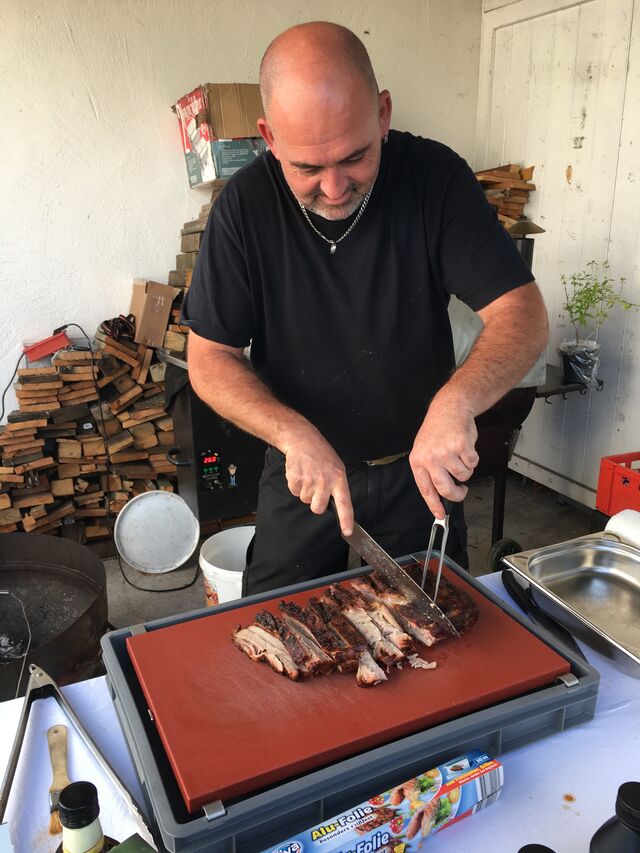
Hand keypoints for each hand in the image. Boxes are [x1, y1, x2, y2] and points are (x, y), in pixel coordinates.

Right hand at [280, 424, 353, 535]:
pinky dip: (295, 484)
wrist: (303, 439)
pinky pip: (294, 491)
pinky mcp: (296, 478)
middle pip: (317, 508)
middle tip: (316, 488)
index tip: (347, 532)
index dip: (346, 520)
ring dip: (304, 490)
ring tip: (308, 474)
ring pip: (304, 499)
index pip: (345, 504)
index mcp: (339, 479)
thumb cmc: (321, 455)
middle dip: (314, 502)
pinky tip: (300, 472)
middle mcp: (325, 481)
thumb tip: (336, 506)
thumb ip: (336, 487)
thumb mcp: (336, 468)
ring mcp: (309, 480)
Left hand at [409, 391, 478, 518]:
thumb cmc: (437, 430)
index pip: (426, 489)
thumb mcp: (424, 450)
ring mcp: (446, 452)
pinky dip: (473, 458)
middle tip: (461, 491)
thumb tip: (439, 495)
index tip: (440, 514)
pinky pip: (472, 463)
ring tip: (459, 456)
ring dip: (466, 469)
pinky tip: (465, 447)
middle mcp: (430, 458)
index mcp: (418, 461)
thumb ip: (430, 471)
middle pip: (446, 489)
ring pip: (463, 475)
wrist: (449, 409)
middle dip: (457, 494)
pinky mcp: (461, 447)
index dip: (434, 505)